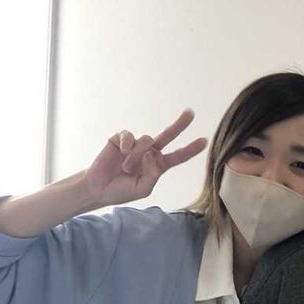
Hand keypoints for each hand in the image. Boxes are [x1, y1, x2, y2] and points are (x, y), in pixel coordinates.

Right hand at [83, 109, 206, 207]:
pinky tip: (121, 152)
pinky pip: (129, 136)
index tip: (204, 141)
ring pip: (146, 140)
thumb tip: (154, 158)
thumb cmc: (122, 191)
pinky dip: (127, 144)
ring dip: (136, 156)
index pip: (177, 156)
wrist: (99, 188)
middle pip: (168, 136)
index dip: (190, 149)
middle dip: (180, 125)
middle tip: (191, 113)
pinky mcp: (121, 138)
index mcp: (158, 166)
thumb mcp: (142, 189)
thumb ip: (152, 175)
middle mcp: (149, 153)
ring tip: (126, 168)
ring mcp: (136, 145)